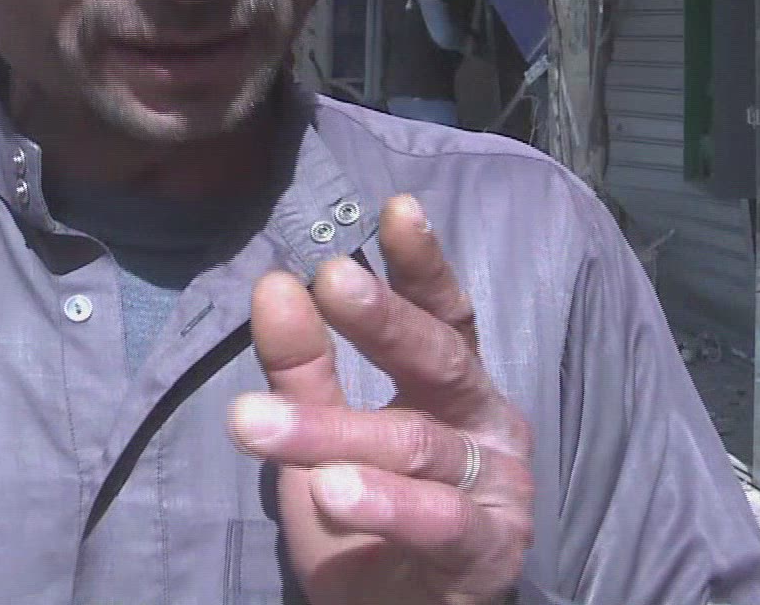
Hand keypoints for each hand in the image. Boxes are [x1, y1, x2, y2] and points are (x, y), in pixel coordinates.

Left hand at [230, 195, 533, 604]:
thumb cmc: (369, 522)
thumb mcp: (324, 440)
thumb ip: (304, 370)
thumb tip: (276, 284)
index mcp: (457, 387)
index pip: (446, 314)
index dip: (423, 264)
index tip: (395, 208)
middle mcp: (488, 424)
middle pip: (439, 360)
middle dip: (382, 321)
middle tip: (330, 279)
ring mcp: (498, 488)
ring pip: (416, 444)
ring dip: (335, 432)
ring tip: (261, 423)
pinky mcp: (490, 550)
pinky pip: (439, 521)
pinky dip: (386, 505)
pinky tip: (334, 490)